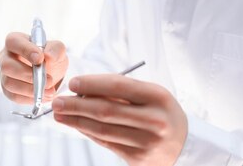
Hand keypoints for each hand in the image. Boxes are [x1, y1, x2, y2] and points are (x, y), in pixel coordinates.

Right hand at [0, 32, 68, 104]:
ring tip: (49, 91)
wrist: (52, 73)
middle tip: (48, 80)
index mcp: (15, 41)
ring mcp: (4, 74)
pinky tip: (42, 96)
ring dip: (30, 89)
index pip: (13, 42)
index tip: (40, 59)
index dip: (25, 50)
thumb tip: (48, 56)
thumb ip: (56, 49)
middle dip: (28, 74)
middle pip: (7, 66)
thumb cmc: (50, 57)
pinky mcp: (7, 89)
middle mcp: (5, 56)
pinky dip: (29, 98)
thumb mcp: (58, 50)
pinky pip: (13, 96)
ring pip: (9, 83)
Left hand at [51, 74, 186, 165]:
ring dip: (76, 121)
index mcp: (158, 96)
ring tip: (59, 114)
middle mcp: (154, 120)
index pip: (118, 86)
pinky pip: (106, 143)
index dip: (91, 84)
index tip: (73, 83)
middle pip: (106, 110)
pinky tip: (77, 125)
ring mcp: (147, 142)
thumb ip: (121, 90)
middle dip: (76, 105)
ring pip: (102, 130)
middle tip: (57, 101)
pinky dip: (88, 133)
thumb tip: (84, 90)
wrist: (184, 145)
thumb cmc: (161, 112)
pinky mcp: (139, 159)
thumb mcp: (151, 94)